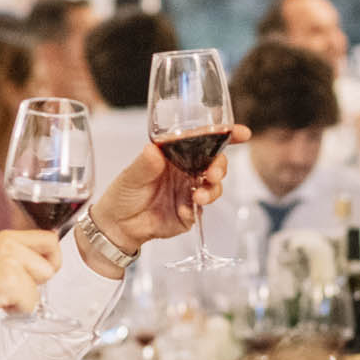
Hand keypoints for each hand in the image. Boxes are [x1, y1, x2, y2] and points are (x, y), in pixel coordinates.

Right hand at [0, 229, 60, 338]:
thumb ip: (17, 256)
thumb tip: (44, 262)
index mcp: (7, 237)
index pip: (50, 239)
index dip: (53, 258)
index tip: (44, 270)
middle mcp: (10, 246)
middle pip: (51, 265)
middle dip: (38, 282)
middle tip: (13, 287)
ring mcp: (10, 263)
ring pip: (41, 287)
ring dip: (25, 298)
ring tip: (0, 295)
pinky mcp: (9, 283)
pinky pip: (31, 304)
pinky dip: (17, 311)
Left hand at [88, 128, 252, 255]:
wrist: (119, 226)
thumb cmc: (123, 194)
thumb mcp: (131, 175)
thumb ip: (145, 164)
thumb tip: (154, 150)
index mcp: (174, 154)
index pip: (202, 140)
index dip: (223, 134)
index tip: (240, 132)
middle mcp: (186, 170)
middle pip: (215, 162)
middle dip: (220, 166)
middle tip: (213, 174)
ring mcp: (190, 190)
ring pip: (214, 185)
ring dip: (213, 188)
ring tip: (200, 196)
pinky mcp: (191, 211)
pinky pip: (203, 207)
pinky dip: (198, 208)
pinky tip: (186, 210)